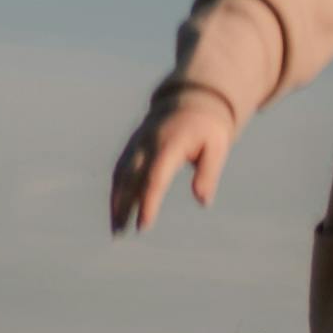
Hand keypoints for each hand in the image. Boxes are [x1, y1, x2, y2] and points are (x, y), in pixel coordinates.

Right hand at [109, 96, 228, 234]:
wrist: (191, 100)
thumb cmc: (206, 129)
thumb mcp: (217, 147)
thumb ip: (208, 172)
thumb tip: (203, 200)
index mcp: (169, 144)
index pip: (155, 178)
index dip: (147, 202)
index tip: (143, 225)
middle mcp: (148, 143)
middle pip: (130, 177)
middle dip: (123, 205)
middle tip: (120, 233)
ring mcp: (137, 143)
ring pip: (120, 174)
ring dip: (115, 201)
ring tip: (117, 228)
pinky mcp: (133, 145)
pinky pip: (119, 168)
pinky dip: (116, 189)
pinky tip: (117, 209)